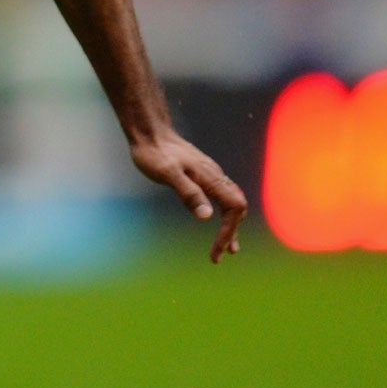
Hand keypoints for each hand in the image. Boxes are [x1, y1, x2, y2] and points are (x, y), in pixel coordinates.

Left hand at [129, 128, 246, 261]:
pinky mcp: (202, 173)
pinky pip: (221, 195)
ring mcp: (210, 174)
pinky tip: (216, 217)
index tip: (216, 251)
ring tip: (228, 247)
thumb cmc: (155, 154)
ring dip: (230, 225)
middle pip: (237, 208)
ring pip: (231, 201)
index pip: (233, 209)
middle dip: (231, 233)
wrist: (149, 132)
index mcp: (211, 178)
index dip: (228, 232)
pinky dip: (223, 212)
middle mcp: (215, 176)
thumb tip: (207, 217)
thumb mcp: (168, 175)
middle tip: (219, 255)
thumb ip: (188, 194)